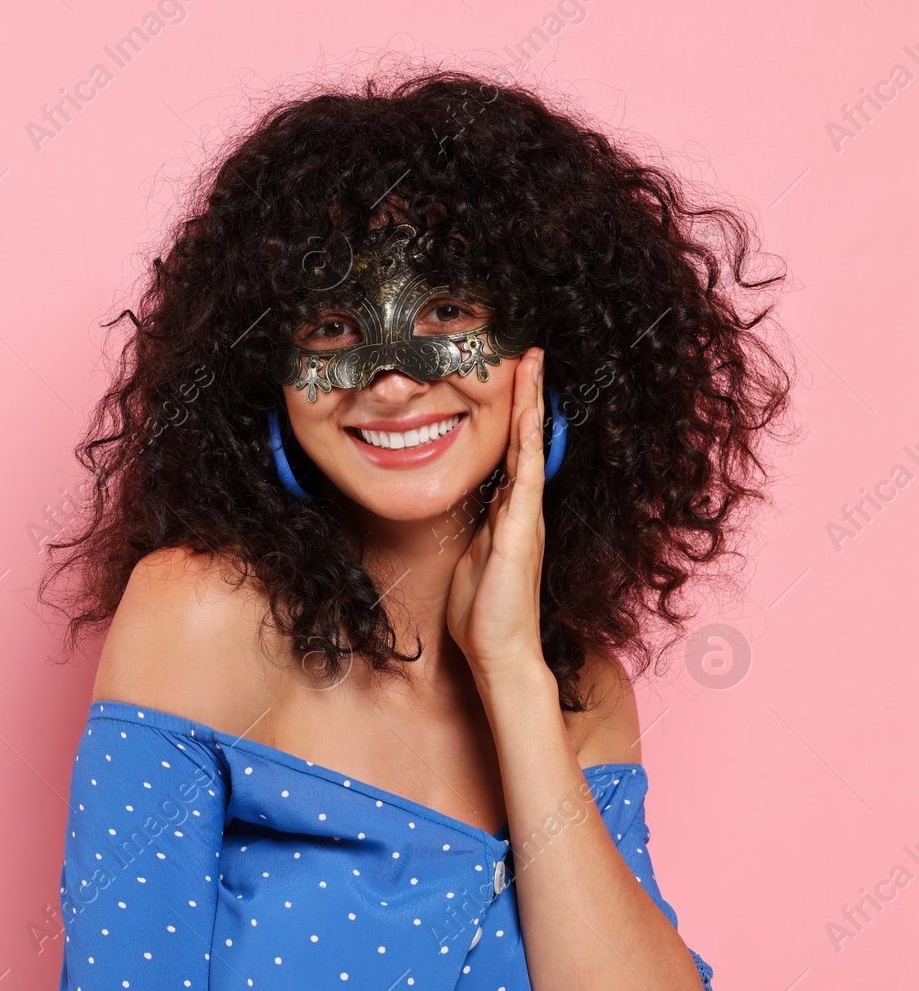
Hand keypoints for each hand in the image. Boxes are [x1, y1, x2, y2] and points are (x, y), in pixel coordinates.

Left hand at [445, 347, 547, 678]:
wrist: (499, 652)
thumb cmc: (482, 612)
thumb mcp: (473, 558)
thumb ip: (477, 531)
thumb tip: (470, 513)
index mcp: (508, 514)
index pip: (512, 453)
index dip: (513, 414)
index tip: (512, 377)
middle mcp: (522, 510)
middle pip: (525, 440)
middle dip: (526, 395)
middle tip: (529, 352)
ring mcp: (524, 518)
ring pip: (529, 449)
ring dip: (530, 405)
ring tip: (533, 364)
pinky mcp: (521, 533)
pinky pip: (526, 479)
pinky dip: (529, 445)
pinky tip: (528, 416)